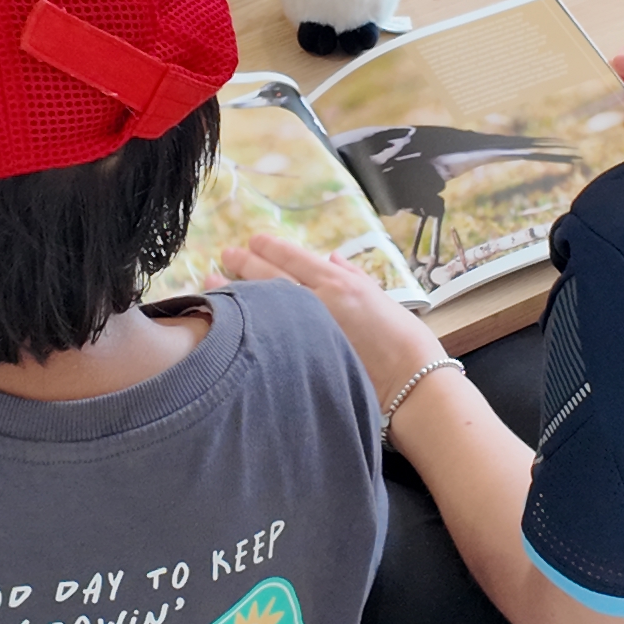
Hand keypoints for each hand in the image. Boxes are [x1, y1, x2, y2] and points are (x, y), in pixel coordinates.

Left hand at [221, 234, 436, 406]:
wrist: (411, 382)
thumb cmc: (404, 341)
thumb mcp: (380, 297)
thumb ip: (353, 275)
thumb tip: (331, 258)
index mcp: (339, 283)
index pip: (294, 258)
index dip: (269, 247)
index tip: (252, 241)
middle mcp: (317, 302)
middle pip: (270, 277)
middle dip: (244, 264)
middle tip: (225, 255)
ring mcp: (304, 331)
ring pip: (261, 304)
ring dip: (235, 292)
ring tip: (212, 283)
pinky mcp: (298, 359)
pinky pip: (263, 337)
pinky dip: (244, 326)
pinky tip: (228, 323)